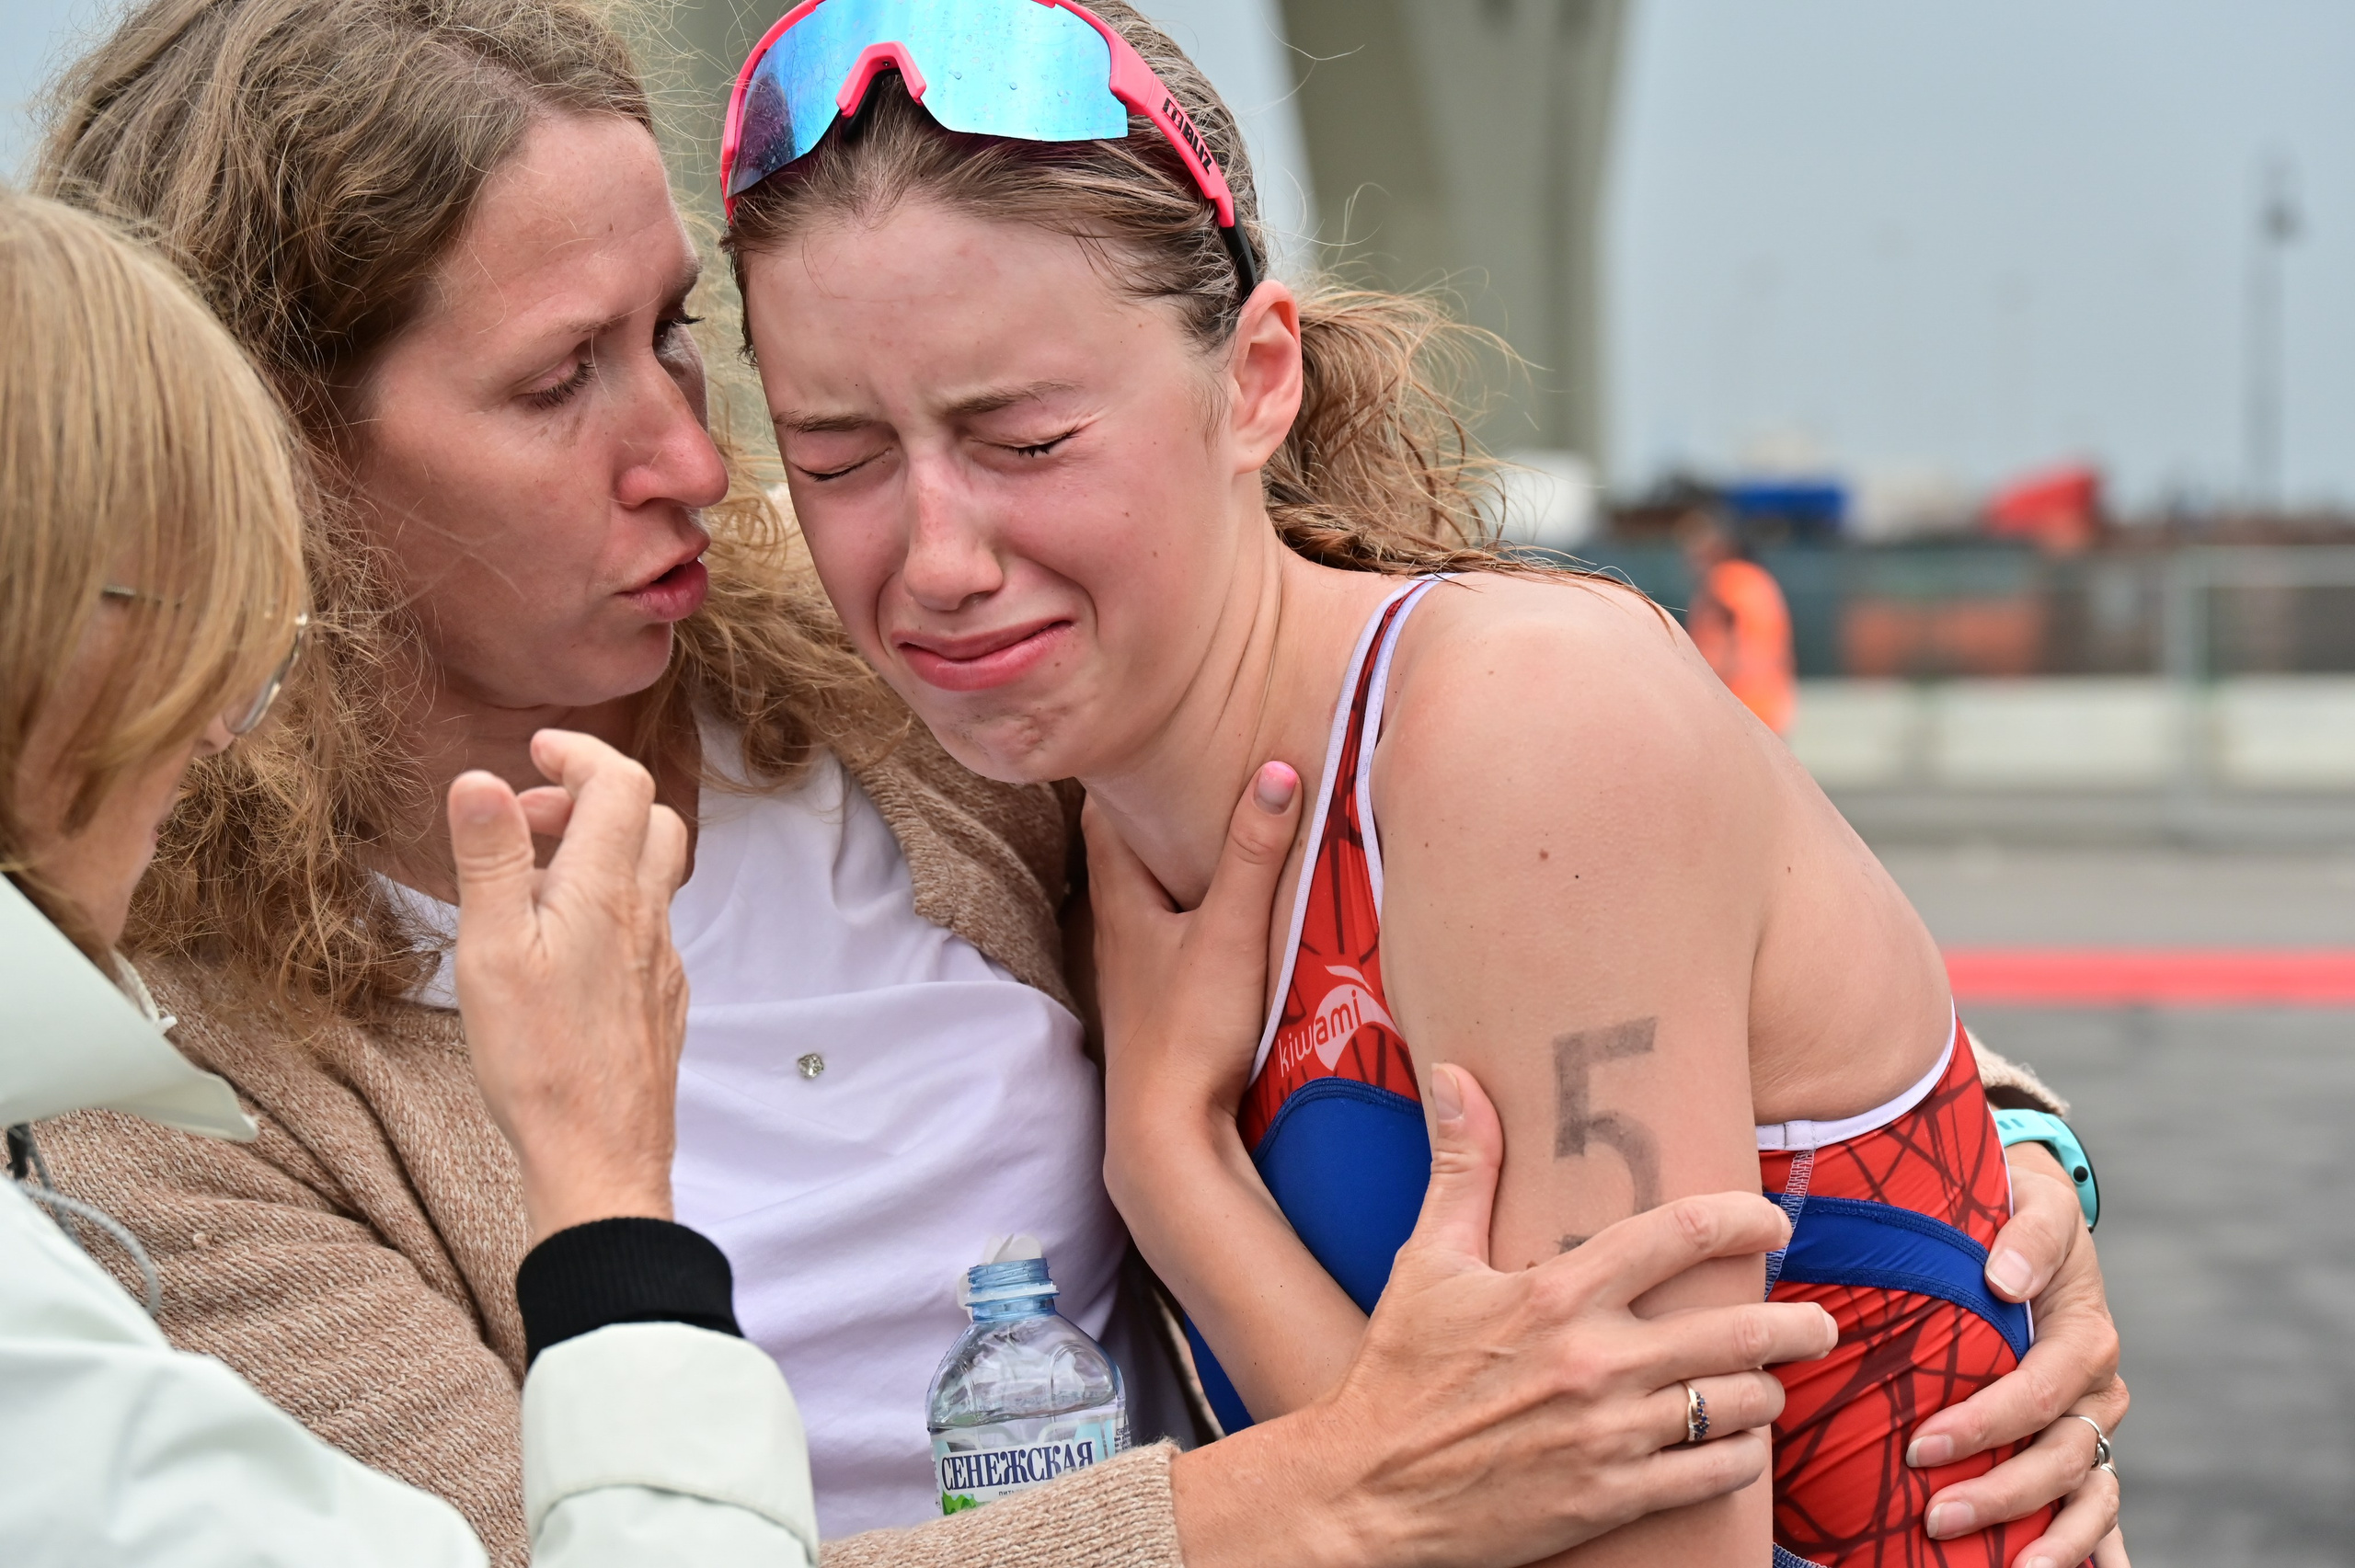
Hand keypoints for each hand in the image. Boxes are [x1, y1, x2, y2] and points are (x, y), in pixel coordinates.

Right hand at [448, 729, 690, 1245]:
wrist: (599, 1155)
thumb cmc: (538, 1062)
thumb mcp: (491, 951)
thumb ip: (491, 860)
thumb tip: (481, 779)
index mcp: (605, 891)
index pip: (620, 782)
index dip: (580, 752)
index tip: (537, 750)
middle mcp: (647, 915)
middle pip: (649, 818)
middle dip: (590, 797)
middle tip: (527, 820)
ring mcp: (661, 958)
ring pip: (651, 873)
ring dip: (598, 853)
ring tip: (531, 885)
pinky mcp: (661, 997)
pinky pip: (647, 925)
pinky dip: (609, 906)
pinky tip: (562, 948)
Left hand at [1085, 760, 1301, 1133]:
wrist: (1165, 1133)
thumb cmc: (1189, 1030)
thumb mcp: (1233, 933)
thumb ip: (1255, 854)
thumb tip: (1277, 771)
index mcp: (1123, 902)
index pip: (1104, 817)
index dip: (1118, 774)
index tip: (1142, 735)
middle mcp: (1118, 933)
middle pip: (1123, 856)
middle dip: (1149, 815)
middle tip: (1185, 772)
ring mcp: (1135, 976)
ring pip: (1145, 902)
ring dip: (1169, 869)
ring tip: (1207, 836)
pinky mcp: (1157, 1011)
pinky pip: (1167, 942)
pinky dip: (1186, 916)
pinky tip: (1217, 924)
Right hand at [1170, 1062, 1840, 1567]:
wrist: (1366, 1494)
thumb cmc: (1396, 1373)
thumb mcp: (1425, 1261)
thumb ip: (1460, 1168)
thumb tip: (1452, 1074)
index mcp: (1554, 1293)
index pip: (1679, 1234)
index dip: (1744, 1220)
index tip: (1772, 1223)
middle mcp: (1593, 1360)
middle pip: (1737, 1328)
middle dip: (1798, 1325)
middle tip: (1817, 1322)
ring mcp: (1608, 1434)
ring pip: (1736, 1404)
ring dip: (1767, 1391)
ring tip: (1770, 1384)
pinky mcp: (1612, 1498)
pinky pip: (1714, 1472)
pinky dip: (1742, 1455)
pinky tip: (1739, 1443)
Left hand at [1909, 1142, 2126, 1565]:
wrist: (2035, 1224)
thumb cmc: (2023, 1211)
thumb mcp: (2037, 1202)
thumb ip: (2028, 1233)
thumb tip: (2005, 1279)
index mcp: (2086, 1336)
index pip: (2041, 1393)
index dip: (1986, 1425)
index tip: (1924, 1445)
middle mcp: (2099, 1389)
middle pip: (2062, 1458)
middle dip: (2002, 1494)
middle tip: (1936, 1516)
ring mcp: (2093, 1424)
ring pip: (2086, 1497)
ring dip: (2050, 1541)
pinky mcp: (2081, 1443)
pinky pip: (2095, 1509)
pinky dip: (2093, 1550)